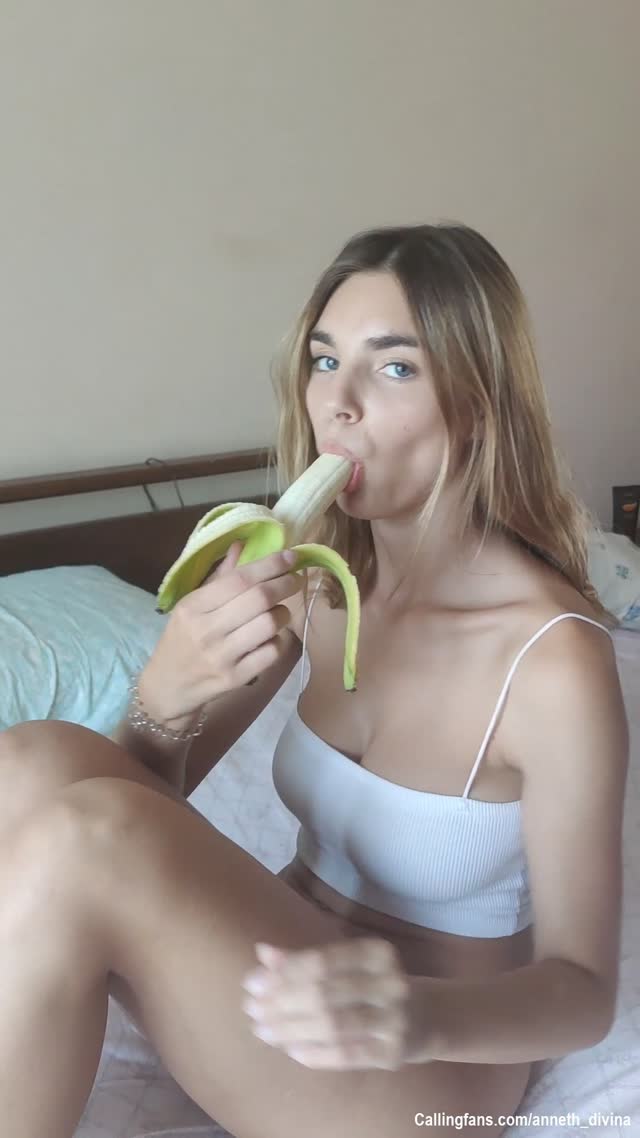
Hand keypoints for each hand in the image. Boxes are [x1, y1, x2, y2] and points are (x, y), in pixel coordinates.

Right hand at [139, 542, 302, 724]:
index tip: (291, 555)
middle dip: (285, 584)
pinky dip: (277, 641)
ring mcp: (221, 656)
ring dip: (282, 613)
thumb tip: (242, 545)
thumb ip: (219, 577)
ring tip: (278, 611)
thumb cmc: (181, 640)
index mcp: (193, 606)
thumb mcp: (191, 606)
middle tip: (295, 579)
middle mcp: (206, 630)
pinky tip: (270, 638)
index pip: (239, 579)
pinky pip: (270, 652)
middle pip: (259, 599)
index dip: (270, 565)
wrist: (167, 687)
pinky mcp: (234, 679)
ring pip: (269, 624)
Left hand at [241, 937, 413, 1069]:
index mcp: (378, 952)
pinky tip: (290, 1049)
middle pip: (324, 994)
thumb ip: (306, 959)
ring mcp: (395, 1019)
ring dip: (290, 1029)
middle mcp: (390, 983)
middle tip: (251, 1010)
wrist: (428, 1018)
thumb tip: (262, 952)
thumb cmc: (374, 985)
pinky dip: (314, 1053)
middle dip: (281, 1002)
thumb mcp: (348, 965)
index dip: (284, 971)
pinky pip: (346, 1055)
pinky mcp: (394, 1053)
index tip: (252, 982)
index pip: (323, 961)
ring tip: (263, 1030)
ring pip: (332, 1025)